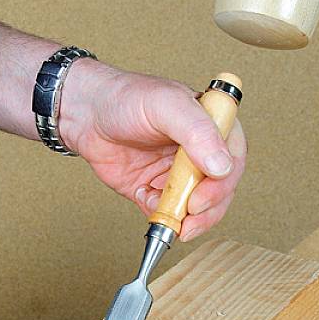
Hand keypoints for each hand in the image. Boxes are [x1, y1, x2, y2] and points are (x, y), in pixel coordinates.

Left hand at [60, 59, 246, 241]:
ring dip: (188, 219)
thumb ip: (197, 132)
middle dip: (209, 208)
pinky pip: (168, 213)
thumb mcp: (166, 105)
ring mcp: (178, 174)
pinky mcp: (156, 191)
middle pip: (220, 189)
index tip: (204, 195)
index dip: (224, 182)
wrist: (84, 114)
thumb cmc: (125, 97)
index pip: (234, 158)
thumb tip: (221, 166)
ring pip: (198, 207)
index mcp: (211, 126)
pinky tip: (146, 199)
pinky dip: (162, 217)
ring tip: (174, 222)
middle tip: (191, 215)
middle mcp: (199, 152)